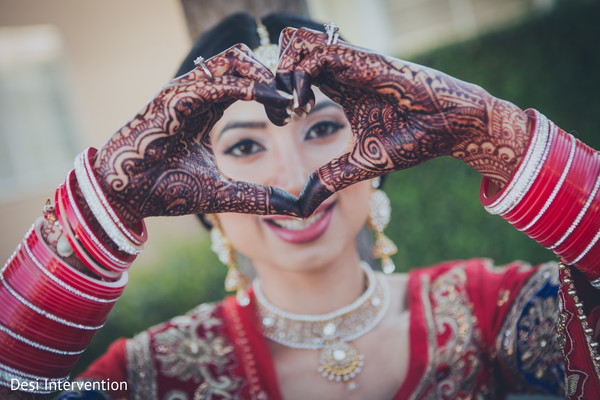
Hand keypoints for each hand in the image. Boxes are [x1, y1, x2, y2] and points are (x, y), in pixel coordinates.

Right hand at [91, 44, 298, 225]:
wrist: (126, 197)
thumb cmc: (168, 191)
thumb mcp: (226, 194)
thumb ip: (260, 197)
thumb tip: (298, 210)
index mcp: (208, 108)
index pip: (248, 82)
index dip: (275, 92)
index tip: (296, 112)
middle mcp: (198, 94)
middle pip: (245, 62)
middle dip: (275, 77)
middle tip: (297, 103)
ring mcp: (185, 92)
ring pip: (233, 60)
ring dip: (265, 76)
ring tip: (286, 101)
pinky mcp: (172, 97)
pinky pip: (216, 81)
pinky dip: (247, 87)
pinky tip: (271, 101)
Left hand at [275, 27, 530, 216]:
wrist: (453, 125)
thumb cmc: (415, 140)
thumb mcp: (362, 163)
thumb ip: (332, 177)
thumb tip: (304, 204)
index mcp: (339, 87)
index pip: (295, 73)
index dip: (278, 92)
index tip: (279, 118)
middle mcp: (341, 70)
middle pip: (290, 50)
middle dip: (274, 77)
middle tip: (278, 110)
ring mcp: (351, 62)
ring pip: (298, 43)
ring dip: (284, 73)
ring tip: (288, 107)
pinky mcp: (364, 60)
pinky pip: (319, 52)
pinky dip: (300, 74)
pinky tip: (301, 103)